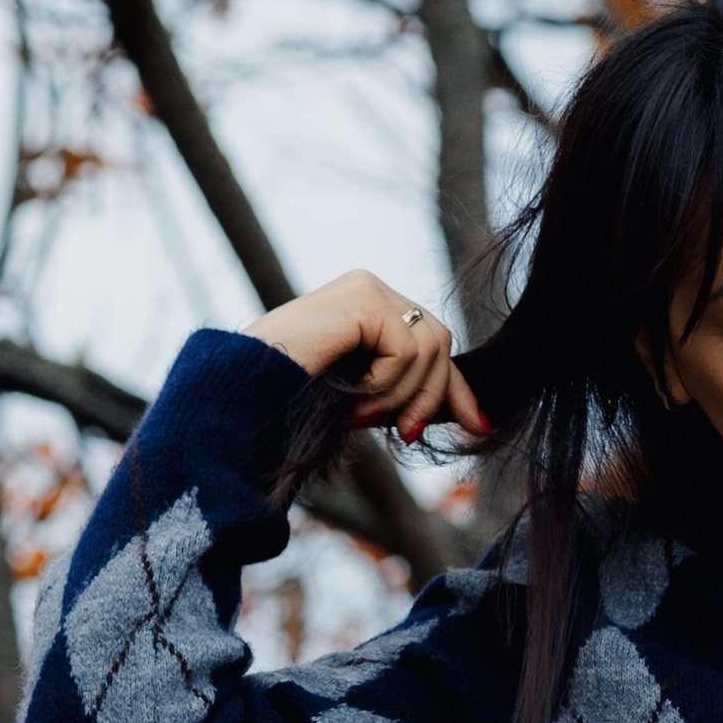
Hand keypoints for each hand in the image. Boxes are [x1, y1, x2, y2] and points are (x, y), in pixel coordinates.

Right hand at [248, 272, 486, 440]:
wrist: (243, 393)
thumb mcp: (365, 398)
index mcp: (370, 306)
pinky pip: (406, 351)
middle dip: (432, 397)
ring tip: (361, 415)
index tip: (479, 426)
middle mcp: (372, 288)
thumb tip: (474, 417)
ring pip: (430, 349)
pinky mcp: (364, 297)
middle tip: (405, 435)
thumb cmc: (292, 401)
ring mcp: (367, 287)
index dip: (455, 387)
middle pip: (441, 342)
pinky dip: (385, 386)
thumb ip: (408, 394)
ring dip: (401, 398)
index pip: (432, 342)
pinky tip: (352, 397)